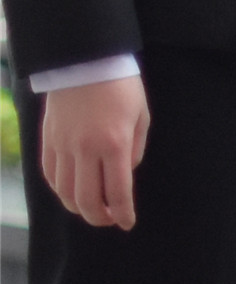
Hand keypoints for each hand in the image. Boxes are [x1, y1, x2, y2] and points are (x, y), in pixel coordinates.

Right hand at [37, 74, 149, 229]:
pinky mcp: (47, 139)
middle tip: (108, 221)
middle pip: (86, 199)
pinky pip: (50, 173)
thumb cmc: (121, 87)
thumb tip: (124, 173)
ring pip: (64, 190)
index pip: (117, 192)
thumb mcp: (141, 118)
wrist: (85, 60)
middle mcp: (85, 149)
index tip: (127, 223)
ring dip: (77, 207)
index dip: (122, 213)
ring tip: (90, 210)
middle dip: (99, 217)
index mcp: (114, 145)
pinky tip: (69, 192)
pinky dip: (59, 189)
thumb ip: (134, 150)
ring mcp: (62, 145)